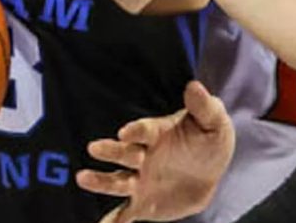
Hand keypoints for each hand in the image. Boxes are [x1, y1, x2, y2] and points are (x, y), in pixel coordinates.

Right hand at [77, 81, 234, 222]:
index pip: (144, 130)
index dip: (135, 130)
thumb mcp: (213, 122)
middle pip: (124, 153)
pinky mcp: (141, 202)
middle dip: (110, 151)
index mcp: (156, 133)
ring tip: (82, 178)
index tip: (125, 133)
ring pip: (117, 181)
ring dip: (100, 180)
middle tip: (94, 148)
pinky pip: (124, 214)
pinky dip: (112, 221)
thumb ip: (204, 107)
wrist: (209, 172)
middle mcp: (142, 155)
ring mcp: (139, 180)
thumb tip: (195, 86)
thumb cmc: (209, 140)